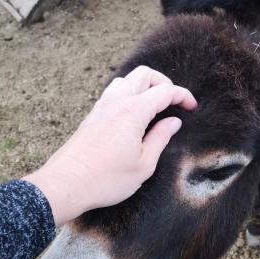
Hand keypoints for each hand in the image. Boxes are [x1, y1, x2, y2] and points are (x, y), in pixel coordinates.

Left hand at [23, 66, 196, 226]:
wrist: (67, 184)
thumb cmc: (106, 179)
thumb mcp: (143, 164)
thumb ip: (160, 139)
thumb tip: (172, 122)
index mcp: (134, 112)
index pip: (164, 92)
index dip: (182, 96)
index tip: (192, 106)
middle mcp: (117, 102)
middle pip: (144, 74)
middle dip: (163, 82)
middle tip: (173, 102)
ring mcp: (101, 107)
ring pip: (126, 79)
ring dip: (143, 85)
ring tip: (154, 105)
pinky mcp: (92, 116)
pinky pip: (113, 92)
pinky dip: (128, 93)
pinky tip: (132, 112)